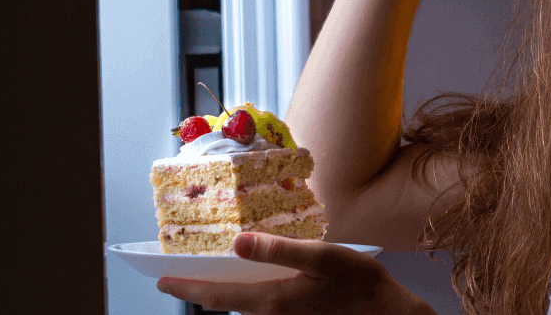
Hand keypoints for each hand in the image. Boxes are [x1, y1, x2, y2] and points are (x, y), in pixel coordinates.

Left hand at [157, 233, 434, 314]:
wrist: (388, 314)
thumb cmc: (359, 285)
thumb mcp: (321, 258)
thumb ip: (278, 251)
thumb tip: (236, 243)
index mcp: (272, 300)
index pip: (217, 297)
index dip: (187, 289)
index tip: (161, 282)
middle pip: (225, 303)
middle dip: (199, 291)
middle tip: (176, 278)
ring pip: (243, 305)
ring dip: (222, 291)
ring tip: (208, 274)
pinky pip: (261, 305)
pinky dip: (246, 293)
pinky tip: (250, 278)